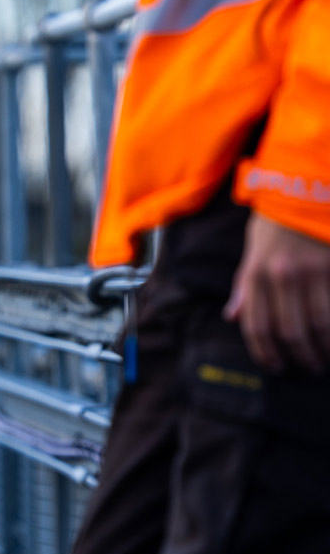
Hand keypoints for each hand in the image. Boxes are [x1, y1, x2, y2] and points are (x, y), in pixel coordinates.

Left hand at [225, 213, 329, 374]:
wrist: (306, 186)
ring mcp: (311, 272)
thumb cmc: (277, 219)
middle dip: (298, 356)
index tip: (275, 366)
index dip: (265, 352)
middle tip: (306, 367)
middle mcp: (280, 277)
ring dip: (323, 347)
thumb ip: (244, 286)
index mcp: (255, 275)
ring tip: (325, 358)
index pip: (256, 325)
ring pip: (318, 324)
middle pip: (288, 331)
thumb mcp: (252, 249)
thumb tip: (232, 317)